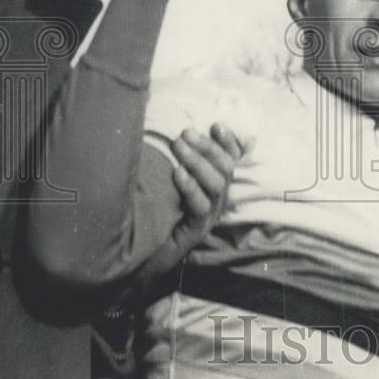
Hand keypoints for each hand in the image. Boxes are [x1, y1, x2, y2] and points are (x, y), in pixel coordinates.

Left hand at [168, 123, 243, 255]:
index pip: (231, 159)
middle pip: (225, 168)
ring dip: (198, 162)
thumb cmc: (158, 210)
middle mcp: (218, 198)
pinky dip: (191, 188)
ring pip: (216, 185)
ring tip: (179, 146)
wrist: (146, 253)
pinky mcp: (198, 230)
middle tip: (185, 133)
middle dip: (208, 147)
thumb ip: (179, 157)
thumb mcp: (169, 179)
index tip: (216, 125)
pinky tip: (178, 173)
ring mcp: (210, 215)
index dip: (228, 142)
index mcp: (215, 184)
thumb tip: (178, 130)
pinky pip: (201, 207)